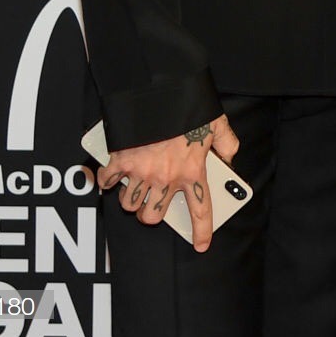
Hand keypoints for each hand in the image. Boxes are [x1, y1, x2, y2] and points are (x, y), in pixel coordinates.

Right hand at [96, 114, 239, 252]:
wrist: (160, 91)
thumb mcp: (218, 123)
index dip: (202, 231)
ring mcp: (141, 171)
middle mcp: (166, 177)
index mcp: (192, 171)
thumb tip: (228, 158)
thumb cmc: (190, 108)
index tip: (202, 245)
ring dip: (132, 200)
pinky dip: (106, 181)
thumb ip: (227, 143)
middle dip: (152, 214)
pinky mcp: (120, 161)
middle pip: (153, 216)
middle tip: (154, 202)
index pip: (201, 210)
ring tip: (137, 188)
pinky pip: (107, 182)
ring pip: (130, 205)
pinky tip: (112, 176)